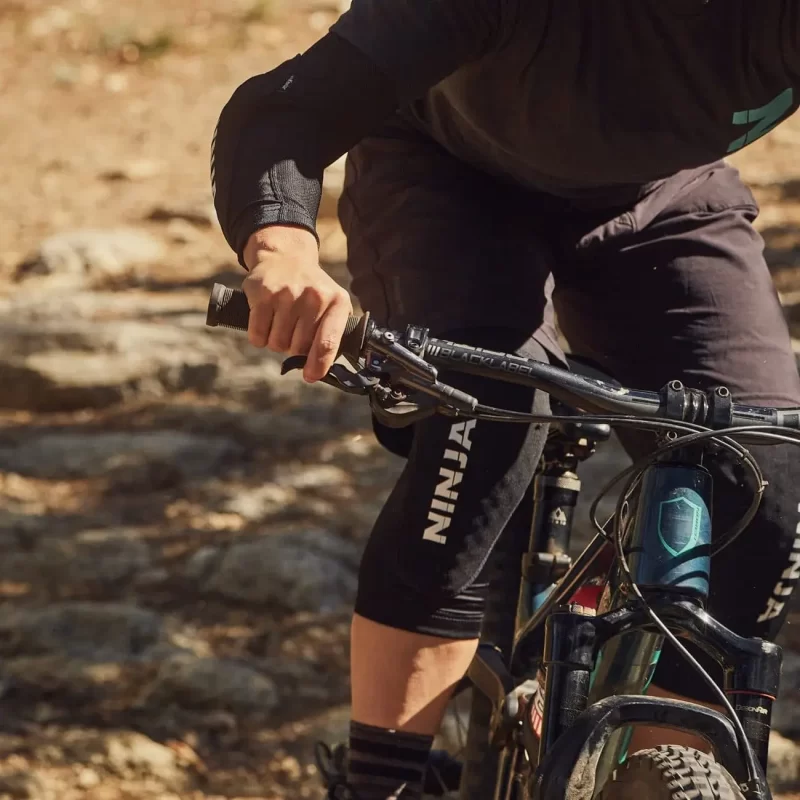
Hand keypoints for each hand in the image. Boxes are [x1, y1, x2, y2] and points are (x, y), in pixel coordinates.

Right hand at [241, 226, 352, 381]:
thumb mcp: (332, 305)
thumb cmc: (311, 291)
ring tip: (280, 323)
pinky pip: (257, 335)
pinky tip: (265, 321)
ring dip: (276, 341)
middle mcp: (314, 297)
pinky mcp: (263, 294)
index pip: (328, 342)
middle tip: (293, 332)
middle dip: (293, 348)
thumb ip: (331, 335)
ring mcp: (288, 294)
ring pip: (277, 344)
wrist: (285, 256)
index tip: (311, 376)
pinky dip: (258, 337)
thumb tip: (317, 371)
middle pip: (298, 348)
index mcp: (336, 301)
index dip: (319, 365)